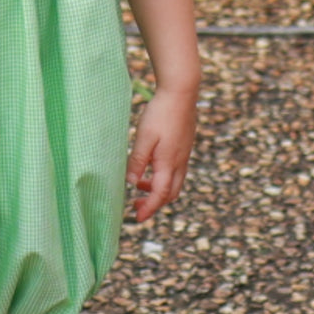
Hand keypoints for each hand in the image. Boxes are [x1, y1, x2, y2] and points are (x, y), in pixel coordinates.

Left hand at [125, 85, 197, 222]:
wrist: (180, 95)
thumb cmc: (160, 114)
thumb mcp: (144, 137)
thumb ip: (138, 160)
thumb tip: (130, 182)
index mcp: (169, 163)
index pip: (160, 194)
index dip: (149, 208)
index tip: (138, 218)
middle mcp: (179, 163)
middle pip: (170, 193)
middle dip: (154, 203)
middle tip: (135, 206)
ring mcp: (184, 155)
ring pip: (174, 183)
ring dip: (157, 189)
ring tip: (137, 185)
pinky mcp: (184, 148)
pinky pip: (175, 171)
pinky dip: (163, 177)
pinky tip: (150, 168)